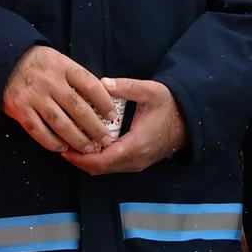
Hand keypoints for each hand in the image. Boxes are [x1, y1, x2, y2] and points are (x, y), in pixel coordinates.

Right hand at [2, 46, 121, 159]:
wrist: (6, 61)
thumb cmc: (40, 65)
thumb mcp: (60, 62)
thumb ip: (76, 79)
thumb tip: (101, 101)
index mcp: (63, 67)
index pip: (90, 85)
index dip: (104, 103)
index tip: (113, 116)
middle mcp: (49, 81)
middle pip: (78, 108)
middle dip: (95, 128)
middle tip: (106, 140)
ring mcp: (33, 96)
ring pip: (60, 123)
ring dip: (76, 139)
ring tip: (88, 148)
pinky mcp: (19, 109)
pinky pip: (38, 131)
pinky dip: (52, 142)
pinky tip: (63, 148)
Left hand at [67, 80, 188, 174]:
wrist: (191, 120)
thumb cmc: (171, 105)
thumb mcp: (151, 91)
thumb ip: (127, 87)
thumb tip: (103, 83)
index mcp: (137, 144)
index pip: (102, 160)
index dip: (80, 157)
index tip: (64, 147)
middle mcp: (136, 159)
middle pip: (100, 168)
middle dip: (79, 159)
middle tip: (60, 145)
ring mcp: (137, 163)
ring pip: (106, 169)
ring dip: (87, 160)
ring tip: (70, 145)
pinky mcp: (138, 161)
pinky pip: (113, 166)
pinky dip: (98, 159)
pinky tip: (88, 145)